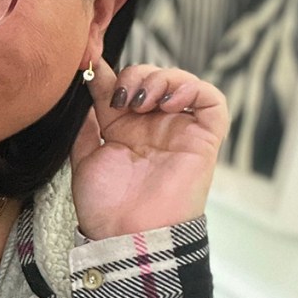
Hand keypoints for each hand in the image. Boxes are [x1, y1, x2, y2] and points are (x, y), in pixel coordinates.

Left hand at [69, 60, 228, 239]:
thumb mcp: (84, 157)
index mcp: (123, 130)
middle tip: (122, 96)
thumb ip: (87, 124)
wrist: (126, 232)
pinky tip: (170, 100)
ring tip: (143, 100)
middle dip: (136, 75)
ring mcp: (178, 131)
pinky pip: (212, 103)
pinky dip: (193, 89)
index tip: (91, 65)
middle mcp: (152, 127)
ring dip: (161, 79)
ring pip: (181, 83)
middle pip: (152, 78)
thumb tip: (89, 89)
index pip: (121, 87)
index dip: (109, 72)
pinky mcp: (204, 140)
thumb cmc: (105, 206)